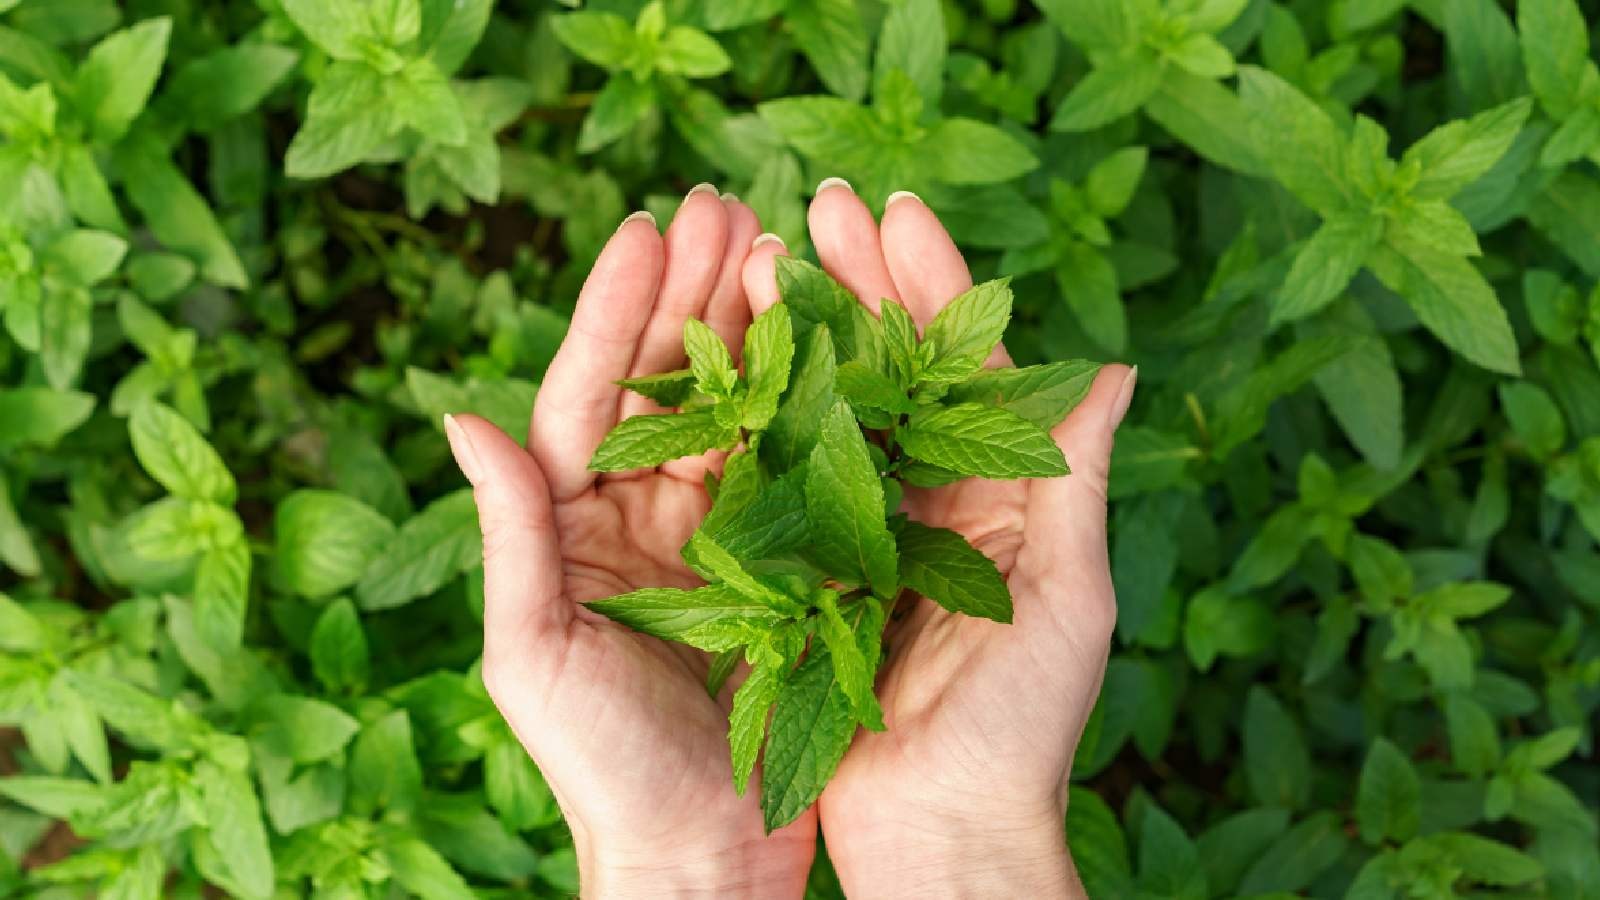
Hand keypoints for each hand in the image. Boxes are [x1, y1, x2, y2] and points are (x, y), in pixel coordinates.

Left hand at [443, 188, 815, 897]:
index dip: (617, 310)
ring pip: (733, 409)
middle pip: (665, 382)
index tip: (649, 229)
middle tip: (725, 203)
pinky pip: (791, 467)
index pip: (590, 395)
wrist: (700, 855)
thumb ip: (511, 532)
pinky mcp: (778, 564)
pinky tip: (831, 342)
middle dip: (692, 292)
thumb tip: (463, 414)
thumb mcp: (536, 652)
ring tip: (779, 245)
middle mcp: (640, 516)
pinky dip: (807, 402)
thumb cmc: (602, 769)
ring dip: (753, 327)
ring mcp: (714, 535)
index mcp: (573, 527)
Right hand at [740, 183, 1133, 897]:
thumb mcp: (1066, 600)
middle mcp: (936, 501)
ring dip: (807, 332)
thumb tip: (1113, 367)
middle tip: (819, 204)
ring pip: (836, 409)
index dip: (935, 285)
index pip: (970, 367)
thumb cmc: (1022, 731)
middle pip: (897, 369)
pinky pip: (787, 481)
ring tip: (766, 254)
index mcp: (1004, 496)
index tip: (895, 212)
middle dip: (862, 283)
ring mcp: (869, 533)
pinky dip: (764, 419)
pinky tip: (734, 359)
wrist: (940, 832)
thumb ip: (1072, 481)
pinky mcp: (811, 573)